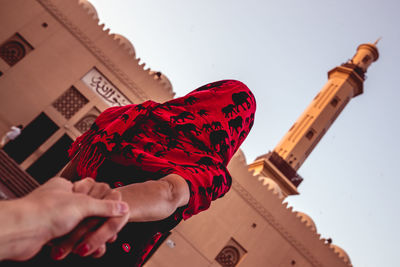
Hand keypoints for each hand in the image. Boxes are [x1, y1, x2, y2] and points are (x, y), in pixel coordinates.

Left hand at [1, 177, 128, 260]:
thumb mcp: (84, 205)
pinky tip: (88, 250)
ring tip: (100, 246)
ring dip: (90, 237)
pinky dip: (80, 245)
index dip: (104, 205)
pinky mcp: (50, 233)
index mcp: (66, 186)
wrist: (20, 232)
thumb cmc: (47, 211)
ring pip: (80, 227)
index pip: (92, 192)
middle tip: (110, 234)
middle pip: (87, 213)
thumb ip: (106, 206)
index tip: (115, 214)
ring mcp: (54, 217)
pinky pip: (71, 238)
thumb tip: (124, 206)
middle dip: (98, 226)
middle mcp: (60, 200)